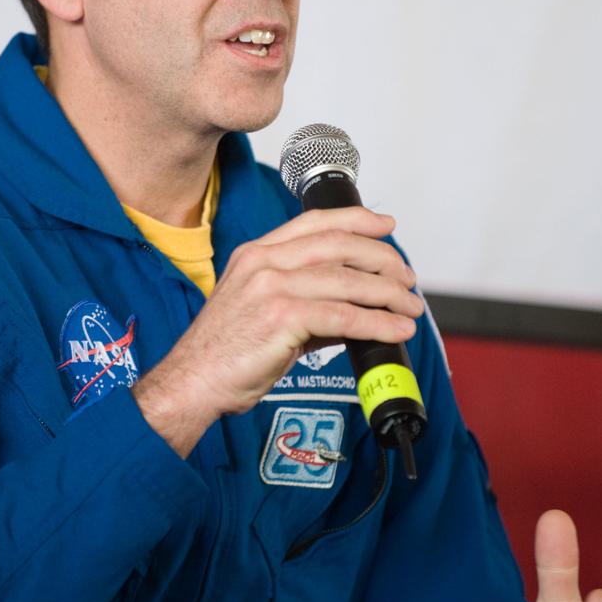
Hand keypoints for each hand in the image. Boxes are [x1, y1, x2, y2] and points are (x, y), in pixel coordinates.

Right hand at [132, 206, 422, 455]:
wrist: (193, 382)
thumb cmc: (224, 353)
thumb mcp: (263, 313)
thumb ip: (306, 304)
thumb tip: (354, 312)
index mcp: (256, 254)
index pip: (314, 223)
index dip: (356, 220)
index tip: (385, 225)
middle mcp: (263, 262)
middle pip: (337, 245)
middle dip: (381, 258)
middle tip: (406, 277)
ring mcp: (271, 287)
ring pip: (345, 280)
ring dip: (387, 293)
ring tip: (409, 306)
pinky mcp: (280, 317)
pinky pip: (342, 315)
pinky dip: (376, 322)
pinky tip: (395, 330)